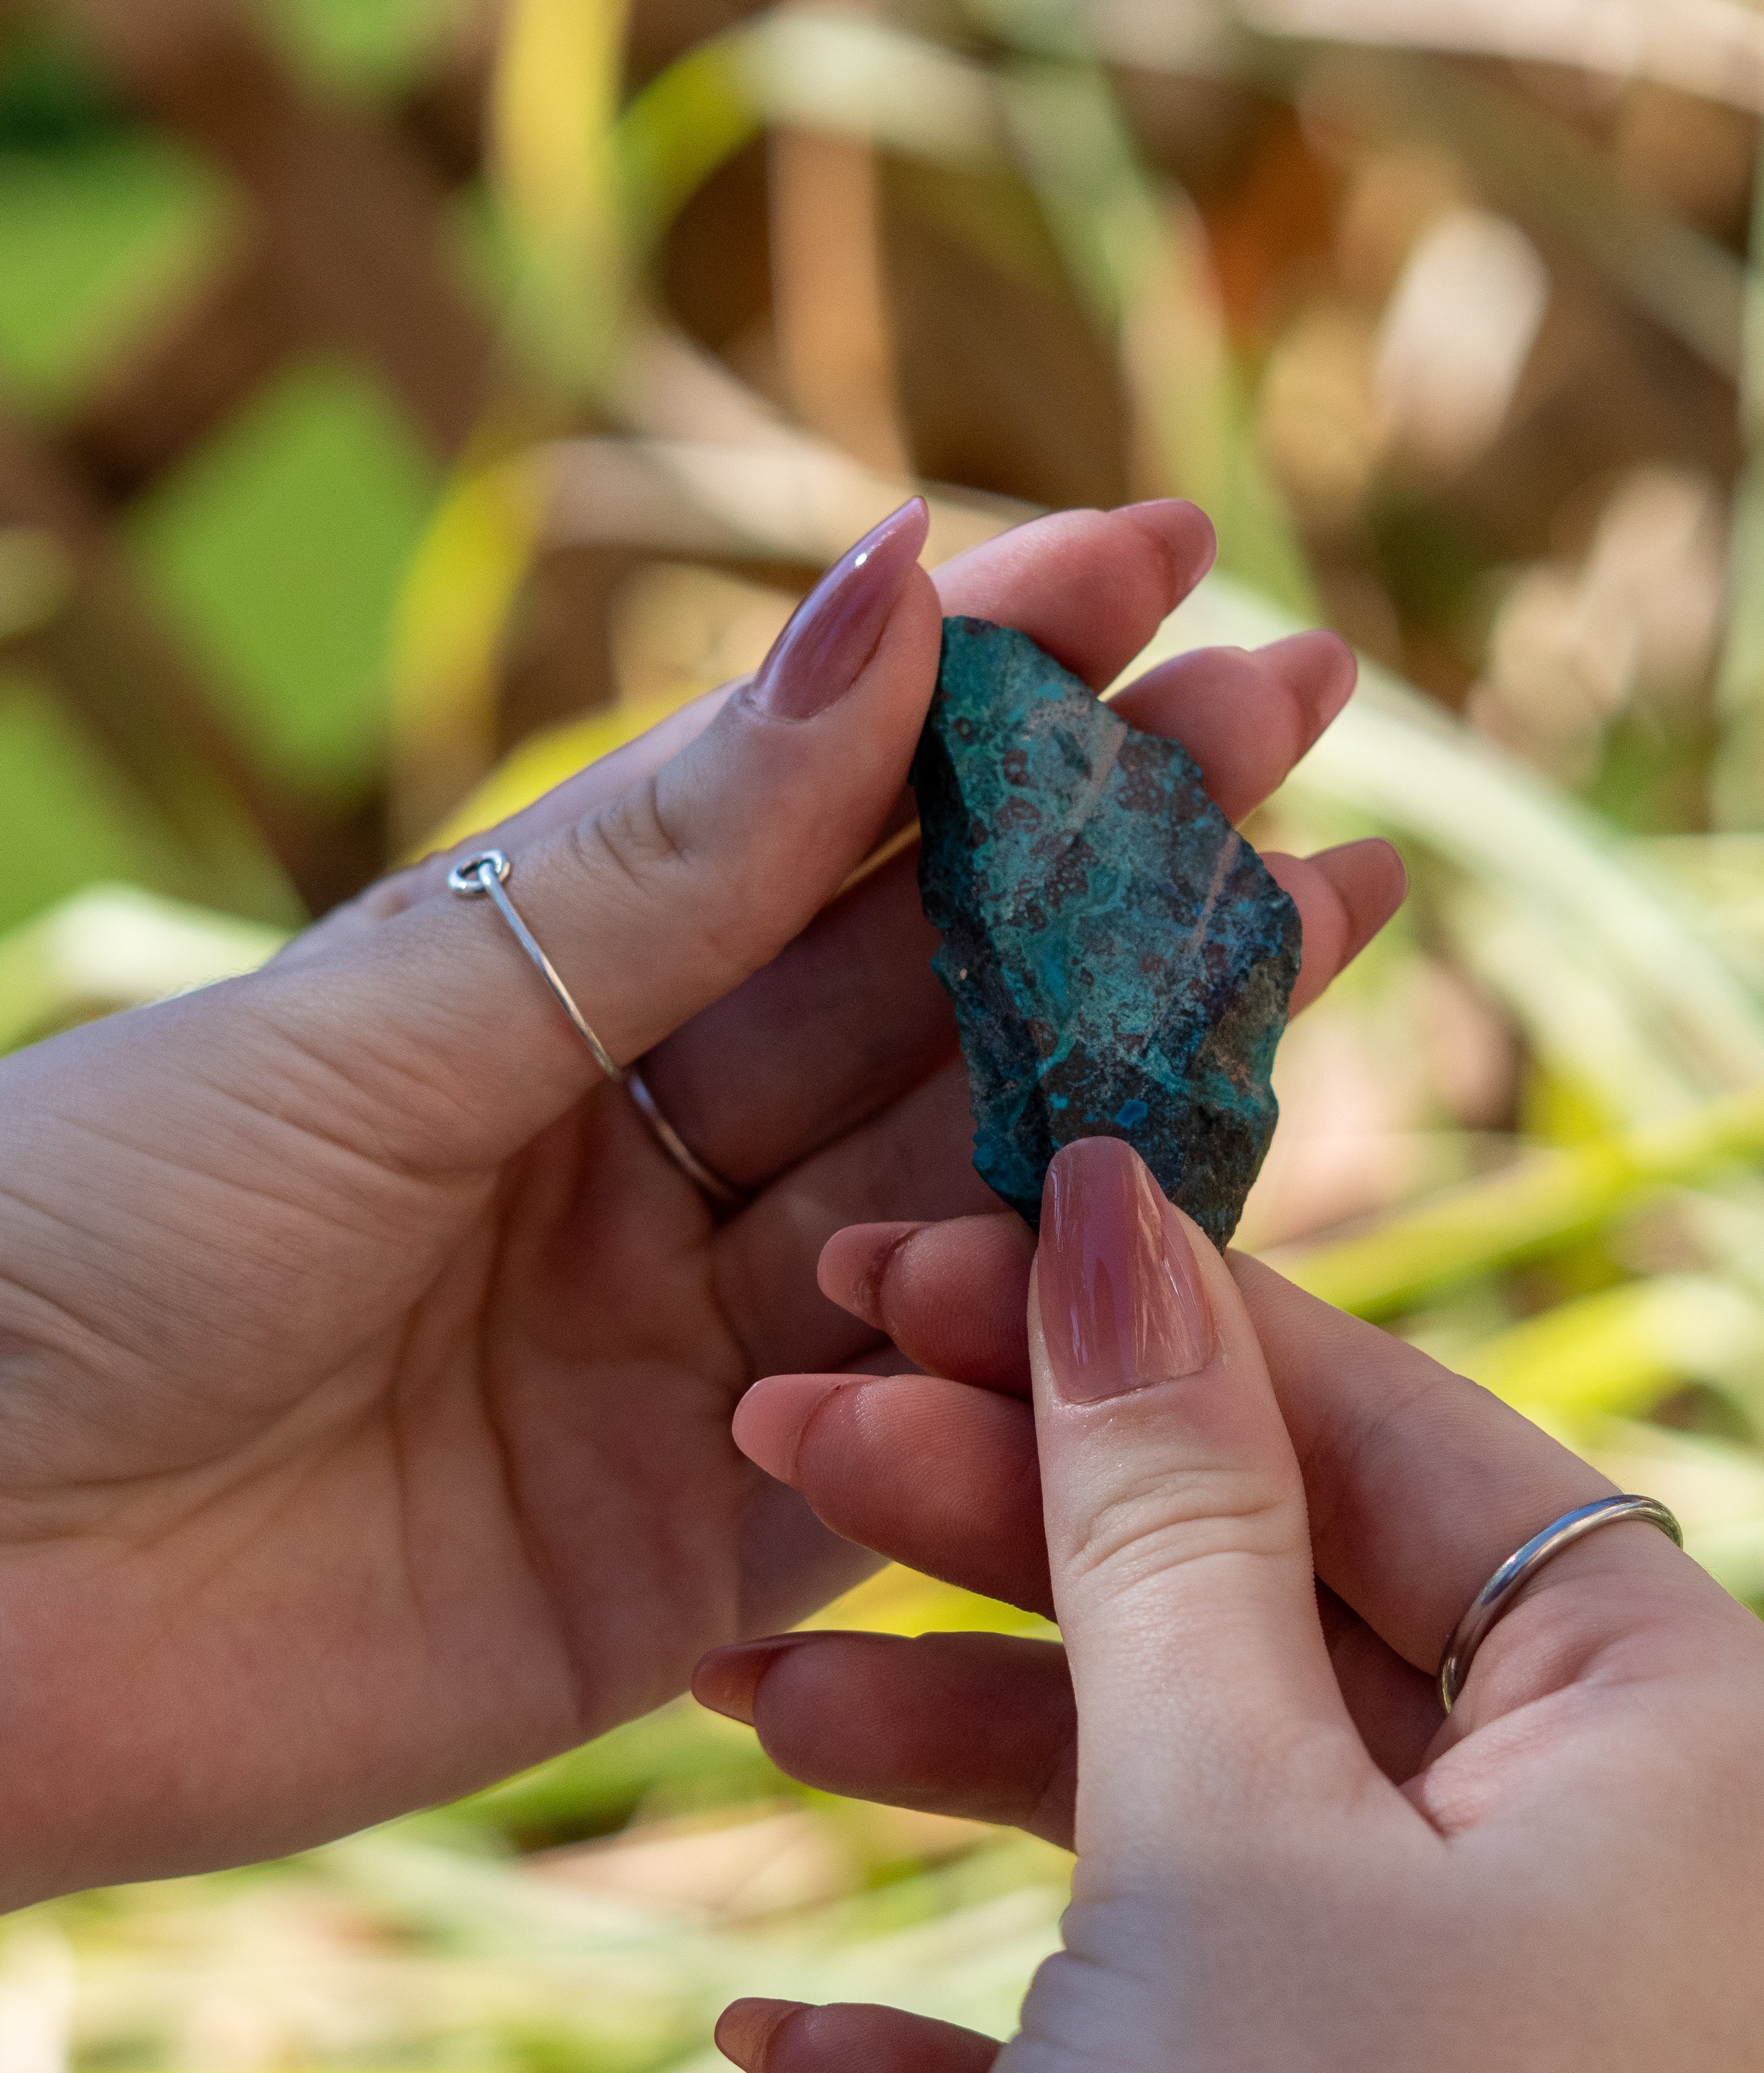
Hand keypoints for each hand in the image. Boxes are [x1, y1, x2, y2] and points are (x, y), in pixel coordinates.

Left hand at [0, 501, 1403, 1904]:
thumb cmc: (65, 1253)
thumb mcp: (384, 1023)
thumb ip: (667, 858)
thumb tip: (885, 589)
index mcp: (539, 984)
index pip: (817, 799)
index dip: (992, 670)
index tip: (1165, 553)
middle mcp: (641, 1141)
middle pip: (928, 973)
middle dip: (1120, 835)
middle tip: (1307, 706)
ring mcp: (694, 1329)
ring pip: (967, 1171)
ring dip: (1143, 1054)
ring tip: (1328, 911)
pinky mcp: (713, 1519)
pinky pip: (924, 1409)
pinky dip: (1047, 1320)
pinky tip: (1195, 1204)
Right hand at [699, 1139, 1763, 2072]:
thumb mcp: (1222, 1828)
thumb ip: (1167, 1505)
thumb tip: (1112, 1212)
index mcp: (1693, 1749)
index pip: (1391, 1435)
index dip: (1152, 1324)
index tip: (950, 1243)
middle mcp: (1630, 1875)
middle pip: (1281, 1604)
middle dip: (1016, 1522)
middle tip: (792, 1419)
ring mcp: (1494, 2041)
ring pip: (1207, 1806)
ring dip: (961, 1751)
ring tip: (743, 1686)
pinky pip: (1173, 2035)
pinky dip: (995, 2030)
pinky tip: (798, 2039)